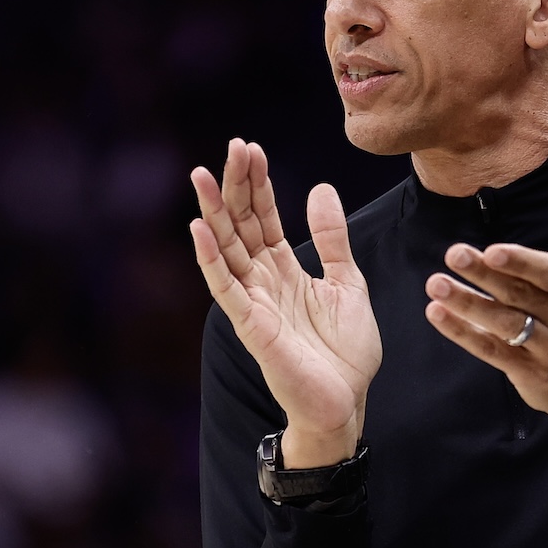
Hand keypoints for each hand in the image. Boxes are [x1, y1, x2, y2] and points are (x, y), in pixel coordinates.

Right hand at [190, 138, 381, 466]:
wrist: (348, 401)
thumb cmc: (346, 351)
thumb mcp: (347, 281)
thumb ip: (332, 238)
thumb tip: (320, 187)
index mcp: (284, 268)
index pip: (264, 216)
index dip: (257, 183)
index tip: (251, 148)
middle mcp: (262, 280)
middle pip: (241, 224)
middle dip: (236, 185)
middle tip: (232, 146)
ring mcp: (253, 302)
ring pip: (227, 248)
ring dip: (214, 212)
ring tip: (203, 174)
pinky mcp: (250, 326)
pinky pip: (225, 287)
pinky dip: (210, 258)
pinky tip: (199, 229)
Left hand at [424, 151, 547, 459]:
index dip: (522, 262)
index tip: (493, 250)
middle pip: (520, 294)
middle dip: (484, 276)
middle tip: (452, 253)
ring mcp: (547, 347)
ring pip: (504, 324)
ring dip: (468, 304)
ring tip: (434, 285)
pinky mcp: (526, 371)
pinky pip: (492, 351)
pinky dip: (463, 334)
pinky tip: (436, 314)